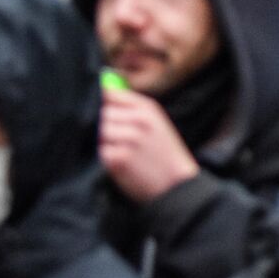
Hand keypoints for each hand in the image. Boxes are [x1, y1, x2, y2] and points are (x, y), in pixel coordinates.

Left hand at [100, 88, 198, 203]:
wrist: (177, 185)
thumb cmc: (165, 154)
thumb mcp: (157, 123)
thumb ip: (132, 108)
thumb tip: (105, 92)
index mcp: (148, 108)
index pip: (112, 94)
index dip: (106, 103)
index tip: (107, 111)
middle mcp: (138, 120)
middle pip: (104, 113)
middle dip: (107, 125)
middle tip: (121, 140)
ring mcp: (128, 139)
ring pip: (101, 132)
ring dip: (107, 142)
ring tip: (124, 152)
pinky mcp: (118, 159)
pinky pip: (102, 151)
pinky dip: (109, 158)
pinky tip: (124, 164)